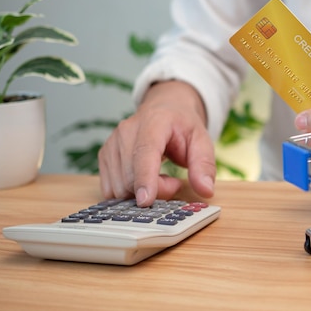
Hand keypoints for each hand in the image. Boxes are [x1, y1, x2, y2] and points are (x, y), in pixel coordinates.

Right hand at [98, 81, 215, 206]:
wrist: (164, 109)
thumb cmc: (182, 126)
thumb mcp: (202, 141)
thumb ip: (204, 165)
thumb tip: (206, 190)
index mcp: (153, 122)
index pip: (144, 153)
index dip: (145, 178)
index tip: (146, 201)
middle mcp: (126, 131)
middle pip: (131, 177)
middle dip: (156, 189)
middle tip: (174, 181)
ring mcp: (112, 143)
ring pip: (119, 187)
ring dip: (142, 192)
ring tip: (160, 176)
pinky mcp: (104, 156)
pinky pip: (111, 188)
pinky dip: (129, 192)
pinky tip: (144, 180)